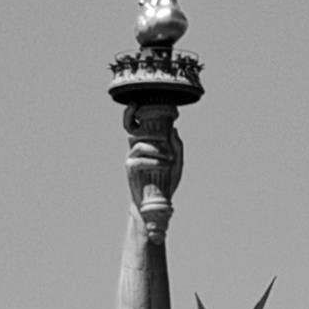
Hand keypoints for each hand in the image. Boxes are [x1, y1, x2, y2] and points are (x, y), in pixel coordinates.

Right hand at [124, 116, 181, 243]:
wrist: (156, 205)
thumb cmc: (166, 183)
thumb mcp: (177, 164)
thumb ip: (178, 148)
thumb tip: (174, 130)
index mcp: (145, 143)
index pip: (134, 125)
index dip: (130, 113)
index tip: (135, 103)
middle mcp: (135, 147)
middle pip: (131, 130)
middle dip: (144, 128)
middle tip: (163, 135)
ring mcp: (131, 158)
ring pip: (140, 145)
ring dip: (155, 149)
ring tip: (168, 158)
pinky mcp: (130, 170)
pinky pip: (139, 160)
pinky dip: (153, 161)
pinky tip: (163, 165)